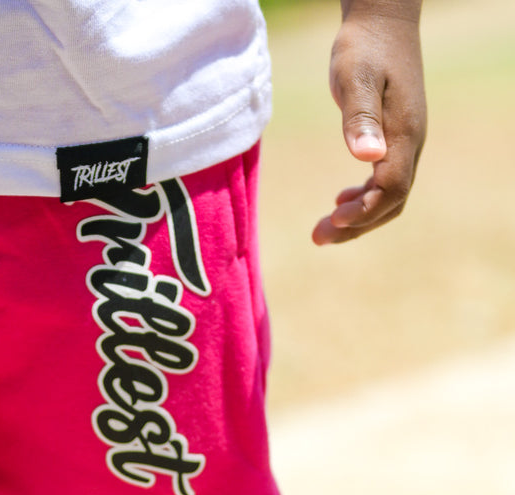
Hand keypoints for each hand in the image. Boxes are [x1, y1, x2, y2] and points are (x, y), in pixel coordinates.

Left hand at [312, 5, 425, 245]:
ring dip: (358, 217)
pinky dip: (364, 199)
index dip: (364, 211)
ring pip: (389, 195)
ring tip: (323, 228)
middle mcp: (411, 142)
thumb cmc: (365, 45)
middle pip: (391, 201)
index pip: (391, 188)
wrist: (383, 18)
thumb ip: (360, 117)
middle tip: (318, 237)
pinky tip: (339, 203)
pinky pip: (386, 180)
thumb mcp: (356, 77)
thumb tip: (367, 157)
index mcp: (404, 133)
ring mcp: (406, 141)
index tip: (333, 219)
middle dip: (356, 226)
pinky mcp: (396, 137)